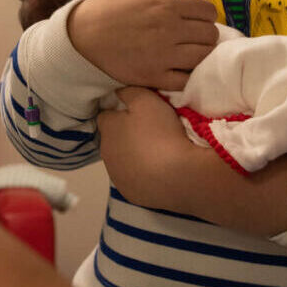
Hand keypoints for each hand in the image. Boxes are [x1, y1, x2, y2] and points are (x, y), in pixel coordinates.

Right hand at [67, 0, 219, 88]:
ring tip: (188, 56)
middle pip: (209, 36)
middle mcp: (171, 30)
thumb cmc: (106, 11)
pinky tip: (178, 71)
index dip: (206, 17)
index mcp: (167, 6)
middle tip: (193, 40)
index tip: (198, 21)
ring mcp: (164, 56)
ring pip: (203, 58)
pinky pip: (185, 80)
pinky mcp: (154, 77)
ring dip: (200, 57)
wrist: (80, 37)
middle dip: (205, 37)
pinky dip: (186, 77)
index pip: (207, 12)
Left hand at [97, 86, 193, 211]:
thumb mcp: (146, 99)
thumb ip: (129, 92)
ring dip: (132, 157)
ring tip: (156, 154)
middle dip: (125, 136)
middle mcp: (106, 153)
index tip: (137, 114)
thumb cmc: (162, 132)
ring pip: (121, 162)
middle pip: (112, 140)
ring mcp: (117, 176)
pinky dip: (141, 176)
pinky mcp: (130, 194)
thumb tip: (118, 93)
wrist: (180, 174)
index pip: (106, 116)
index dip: (121, 113)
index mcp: (107, 129)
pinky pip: (133, 181)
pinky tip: (158, 172)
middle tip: (149, 133)